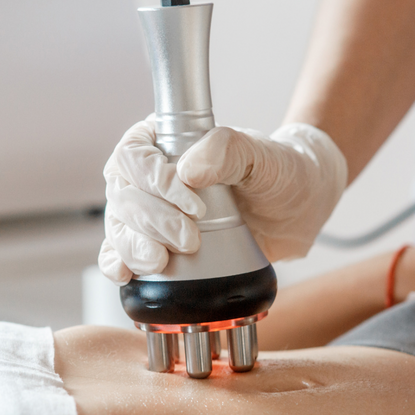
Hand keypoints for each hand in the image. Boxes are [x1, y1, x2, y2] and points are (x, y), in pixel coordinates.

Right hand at [98, 120, 347, 284]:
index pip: (134, 155)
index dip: (153, 181)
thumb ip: (227, 150)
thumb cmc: (278, 172)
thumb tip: (187, 171)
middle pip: (123, 196)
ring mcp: (150, 213)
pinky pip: (120, 254)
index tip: (194, 204)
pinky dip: (117, 264)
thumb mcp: (261, 154)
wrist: (297, 210)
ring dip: (135, 248)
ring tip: (163, 261)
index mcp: (167, 142)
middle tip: (191, 239)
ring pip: (119, 228)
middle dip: (152, 222)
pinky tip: (126, 273)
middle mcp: (150, 177)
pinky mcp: (157, 245)